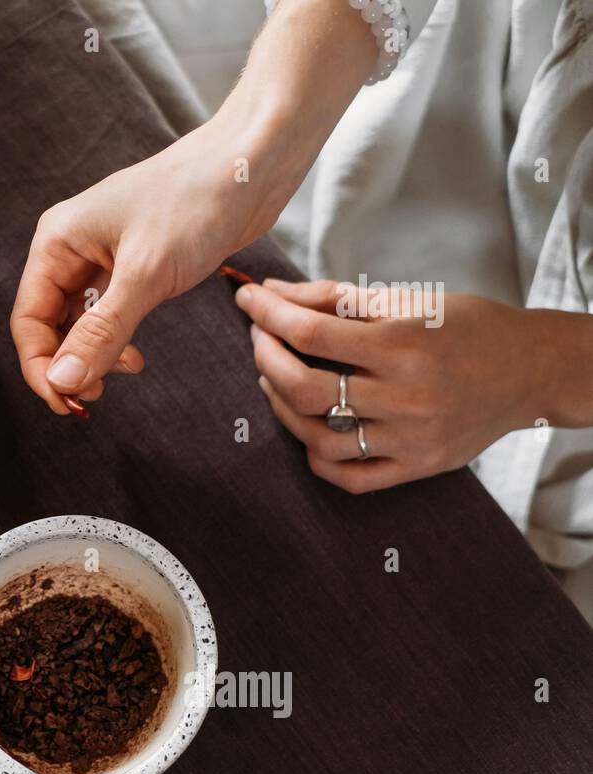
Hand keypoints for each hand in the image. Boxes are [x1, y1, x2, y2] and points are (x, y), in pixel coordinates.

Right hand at [9, 118, 274, 413]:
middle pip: (47, 324)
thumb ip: (101, 332)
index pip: (27, 319)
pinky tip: (134, 355)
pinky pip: (106, 315)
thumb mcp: (145, 274)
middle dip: (68, 365)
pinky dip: (114, 341)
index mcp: (57, 241)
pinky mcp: (130, 266)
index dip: (41, 367)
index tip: (67, 403)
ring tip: (126, 370)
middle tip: (97, 397)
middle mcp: (70, 249)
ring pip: (77, 323)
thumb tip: (62, 382)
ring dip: (93, 356)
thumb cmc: (196, 202)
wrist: (250, 166)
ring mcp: (100, 257)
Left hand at [236, 278, 549, 492]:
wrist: (530, 369)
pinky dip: (317, 457)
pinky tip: (307, 427)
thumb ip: (334, 297)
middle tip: (259, 340)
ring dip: (282, 409)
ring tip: (274, 381)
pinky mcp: (418, 466)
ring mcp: (411, 438)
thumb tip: (271, 292)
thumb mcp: (406, 300)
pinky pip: (350, 478)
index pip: (311, 333)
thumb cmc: (464, 327)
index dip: (269, 315)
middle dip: (266, 360)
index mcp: (403, 345)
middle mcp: (407, 395)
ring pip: (320, 438)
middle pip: (306, 389)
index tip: (247, 301)